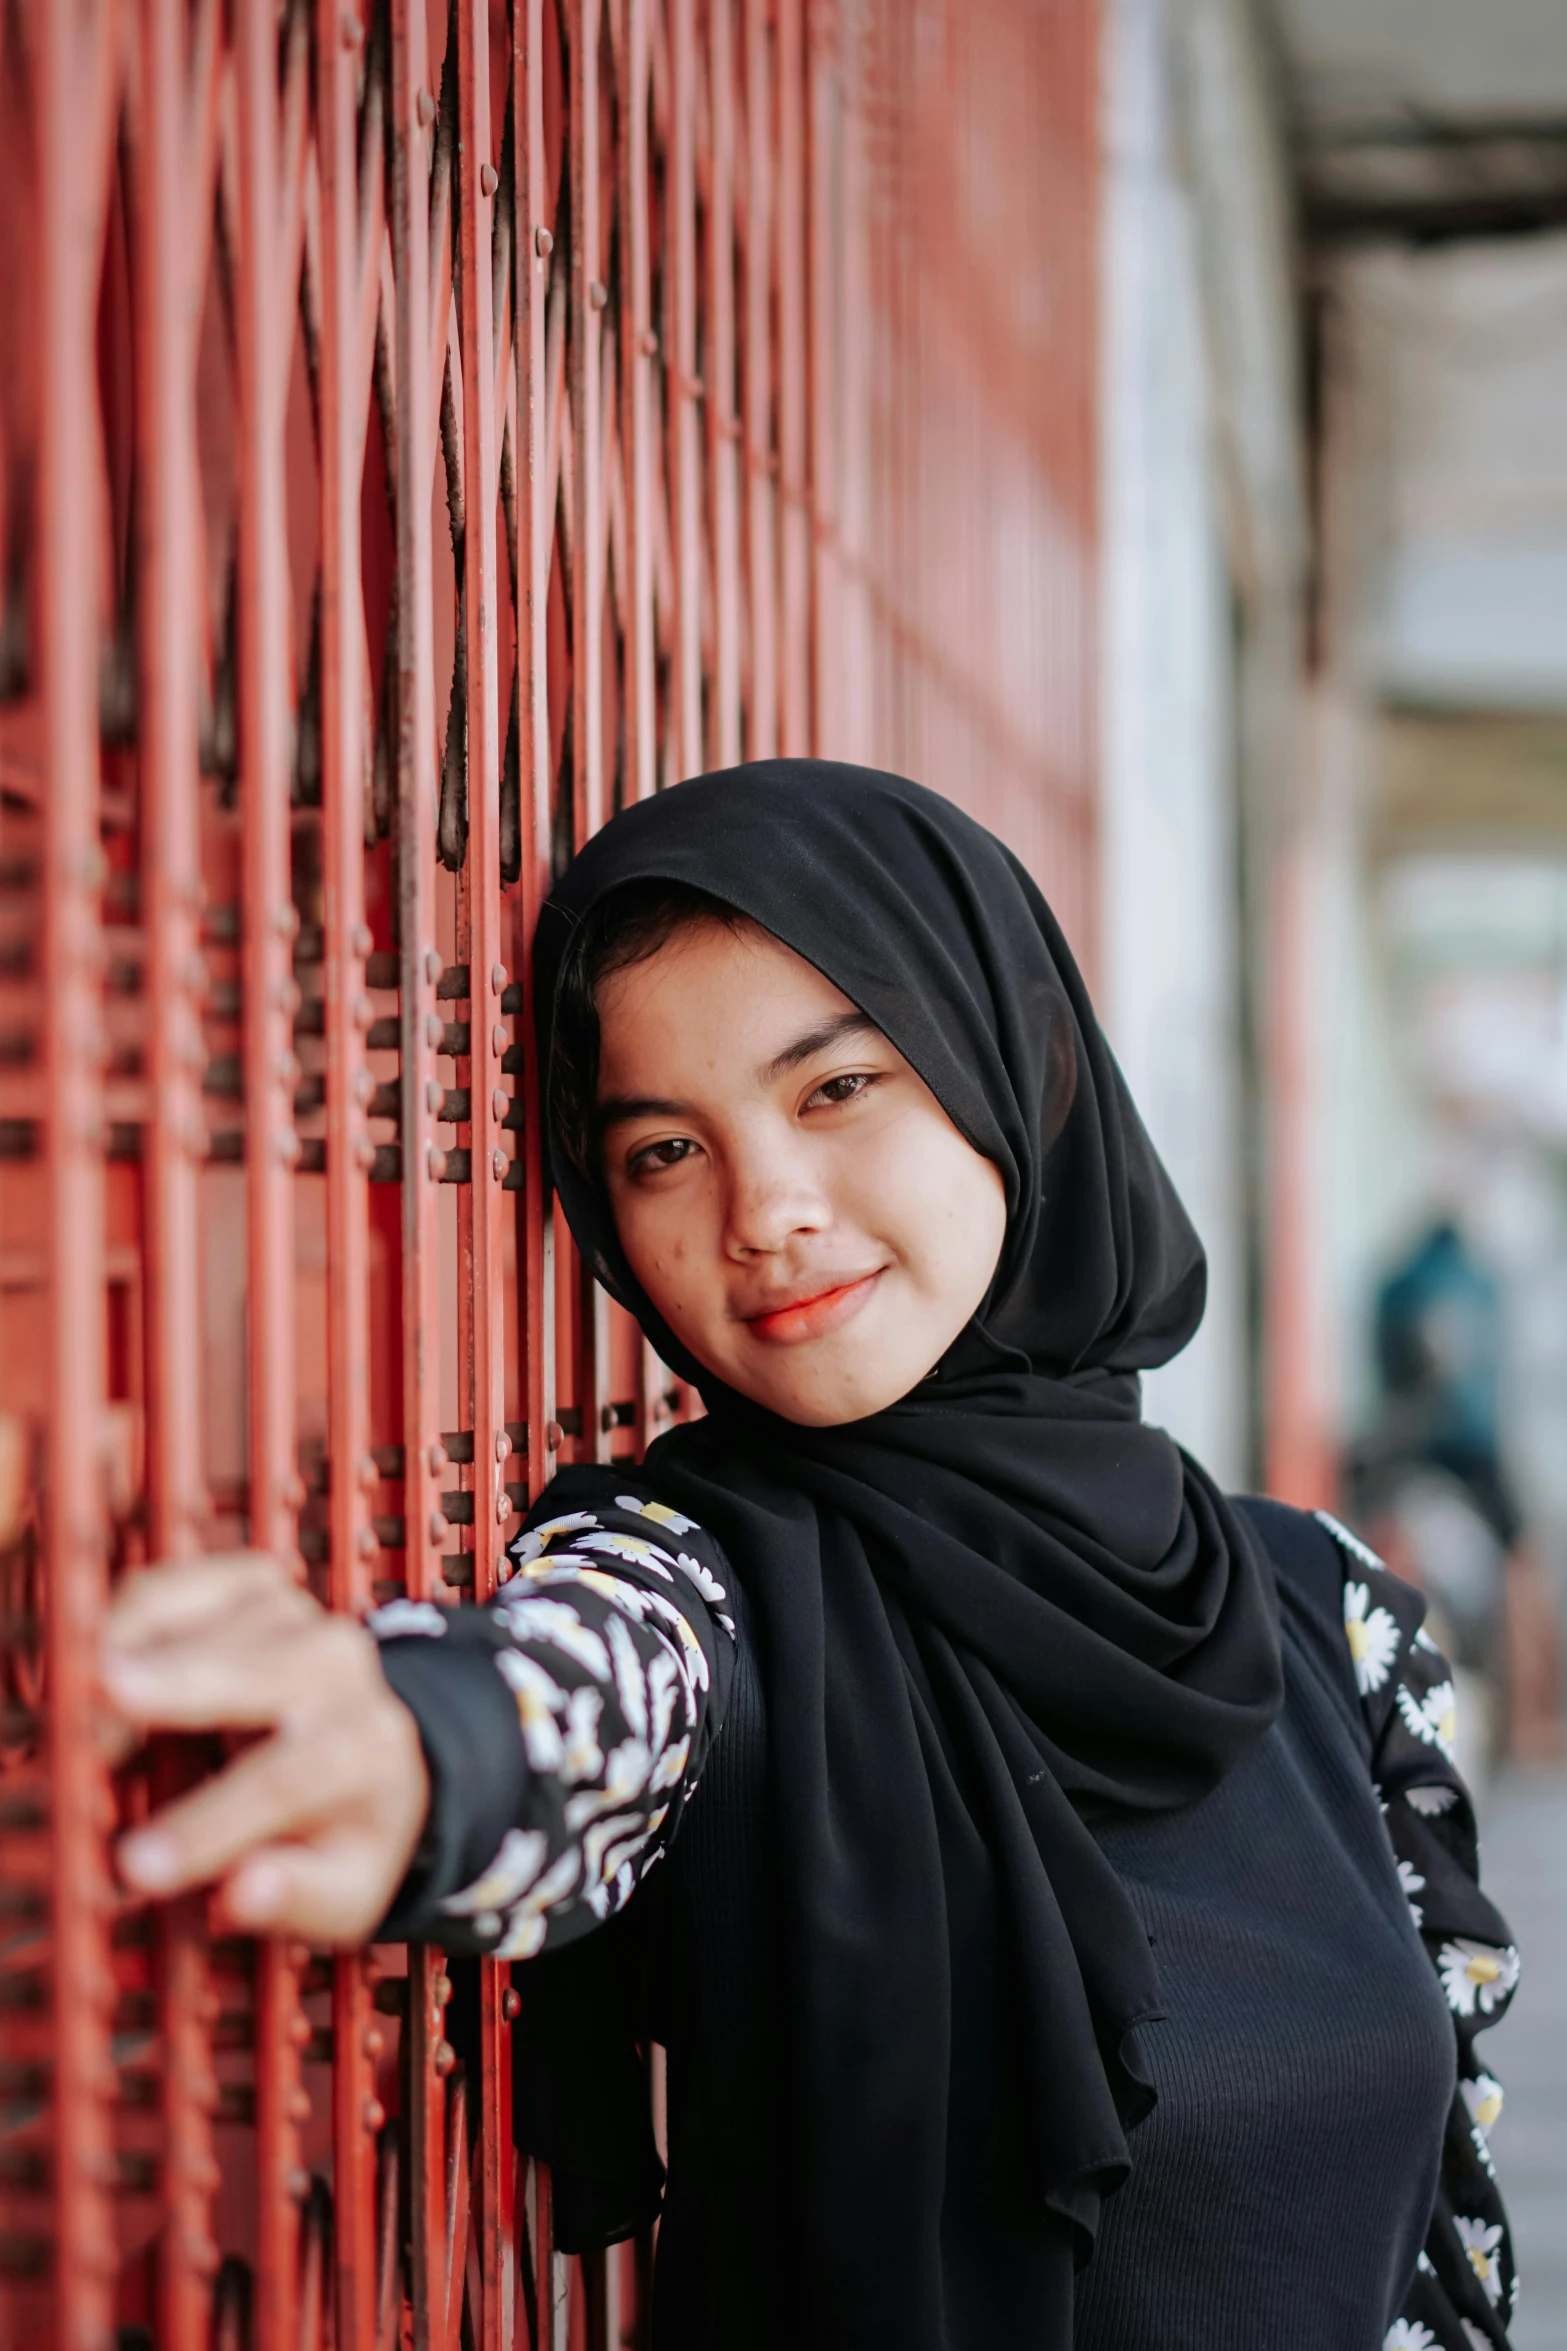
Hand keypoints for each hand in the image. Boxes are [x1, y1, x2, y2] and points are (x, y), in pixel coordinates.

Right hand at [100, 1552, 429, 1945]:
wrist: (373, 1746)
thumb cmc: (343, 1828)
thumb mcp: (345, 1889)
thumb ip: (299, 1893)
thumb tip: (245, 1894)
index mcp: (366, 1749)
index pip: (288, 1780)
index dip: (211, 1823)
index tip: (140, 1867)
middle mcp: (338, 1666)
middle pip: (252, 1673)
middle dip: (176, 1691)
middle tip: (100, 1715)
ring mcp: (295, 1614)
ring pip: (204, 1625)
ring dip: (131, 1664)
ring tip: (76, 1721)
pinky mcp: (250, 1582)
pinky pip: (173, 1589)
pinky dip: (121, 1624)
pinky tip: (88, 1670)